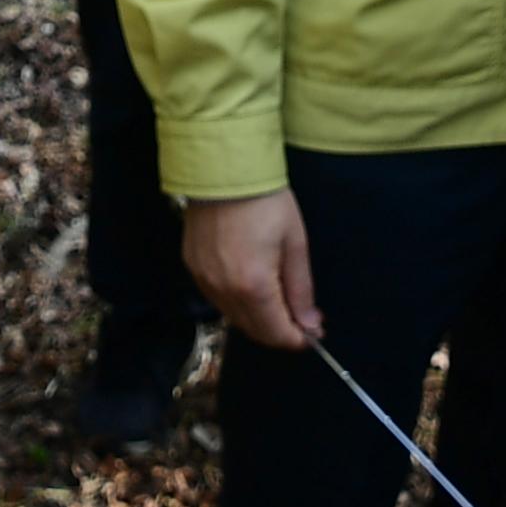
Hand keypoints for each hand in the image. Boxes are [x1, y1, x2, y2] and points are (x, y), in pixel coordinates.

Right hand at [182, 185, 319, 349]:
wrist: (224, 167)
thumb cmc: (264, 200)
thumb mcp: (294, 243)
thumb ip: (301, 290)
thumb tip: (311, 325)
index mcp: (253, 285)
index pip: (276, 333)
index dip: (297, 339)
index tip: (313, 334)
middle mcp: (224, 289)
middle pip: (254, 330)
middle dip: (279, 331)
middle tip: (301, 318)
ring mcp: (204, 279)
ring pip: (234, 317)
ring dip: (258, 318)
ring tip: (279, 299)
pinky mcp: (193, 266)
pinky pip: (217, 298)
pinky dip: (237, 302)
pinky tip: (252, 286)